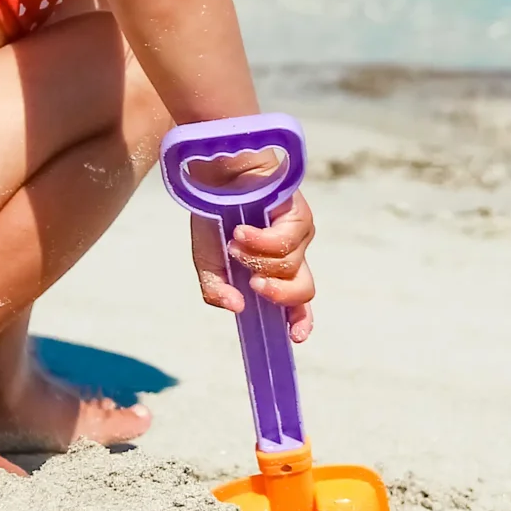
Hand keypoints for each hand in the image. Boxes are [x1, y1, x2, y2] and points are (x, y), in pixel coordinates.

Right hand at [190, 190, 315, 343]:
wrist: (218, 174)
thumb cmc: (215, 215)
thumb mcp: (207, 259)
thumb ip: (216, 288)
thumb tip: (236, 307)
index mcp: (273, 271)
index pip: (295, 304)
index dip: (300, 321)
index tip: (295, 336)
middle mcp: (291, 255)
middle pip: (303, 290)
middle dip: (279, 294)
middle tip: (255, 286)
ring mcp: (297, 235)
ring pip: (289, 265)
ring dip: (256, 259)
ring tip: (235, 240)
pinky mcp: (298, 213)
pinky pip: (285, 240)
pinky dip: (260, 241)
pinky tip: (242, 231)